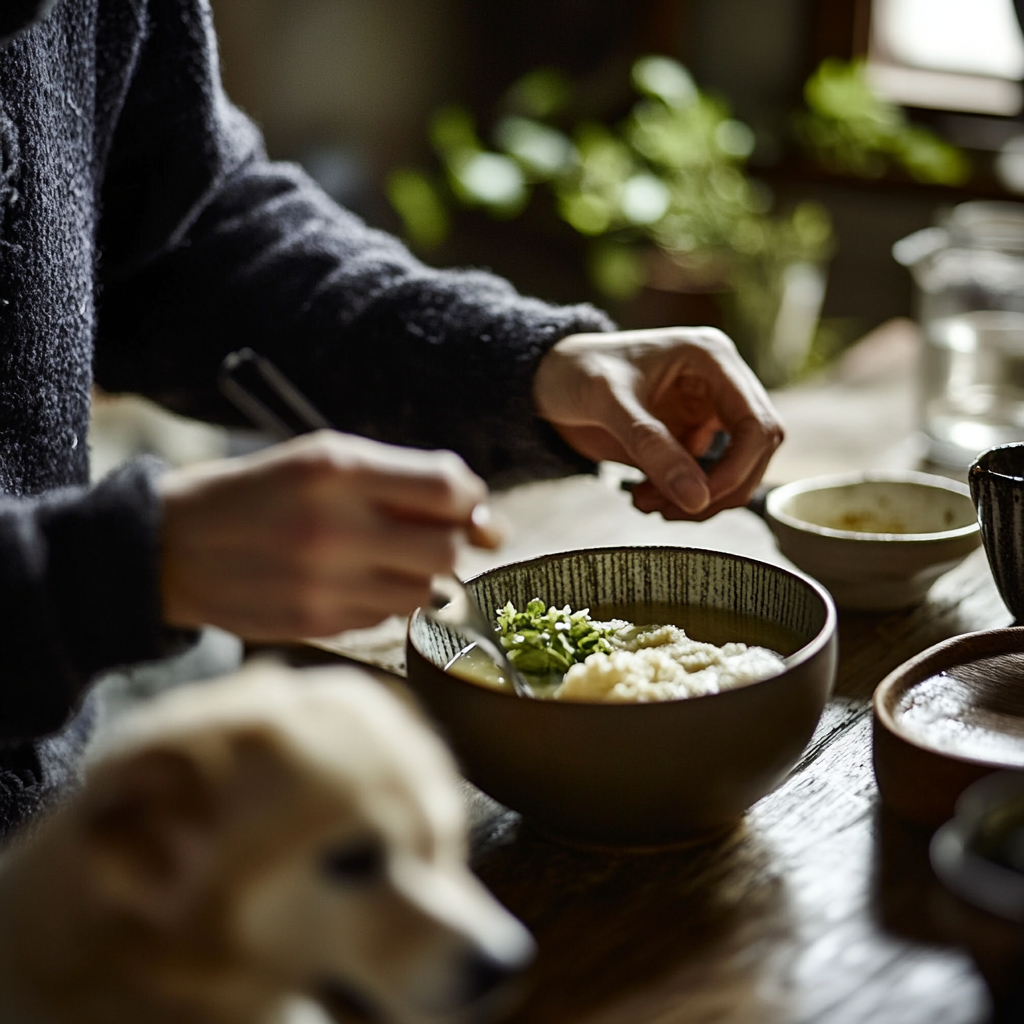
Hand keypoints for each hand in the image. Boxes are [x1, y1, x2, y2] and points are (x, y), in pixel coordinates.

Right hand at [158, 431, 502, 638]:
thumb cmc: (260, 492)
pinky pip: (388, 616)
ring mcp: (324, 583)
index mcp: (337, 470)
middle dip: (455, 541)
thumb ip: (402, 476)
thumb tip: (478, 511)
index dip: (470, 497)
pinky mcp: (316, 624)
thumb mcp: (322, 456)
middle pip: (448, 549)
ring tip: (387, 555)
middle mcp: (334, 528)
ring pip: (426, 591)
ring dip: (422, 573)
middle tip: (435, 533)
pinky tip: (353, 579)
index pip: (447, 489)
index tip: (464, 502)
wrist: (172, 547)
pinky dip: (387, 598)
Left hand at [533, 327, 782, 520]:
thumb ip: (652, 448)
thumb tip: (697, 499)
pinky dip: (682, 498)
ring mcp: (707, 411)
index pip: (757, 423)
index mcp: (711, 357)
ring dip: (698, 500)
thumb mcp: (608, 405)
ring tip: (645, 504)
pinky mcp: (690, 435)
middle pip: (755, 451)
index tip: (697, 500)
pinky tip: (644, 497)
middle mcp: (719, 383)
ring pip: (735, 470)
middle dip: (717, 490)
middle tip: (667, 511)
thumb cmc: (575, 374)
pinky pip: (705, 478)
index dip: (738, 469)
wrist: (546, 381)